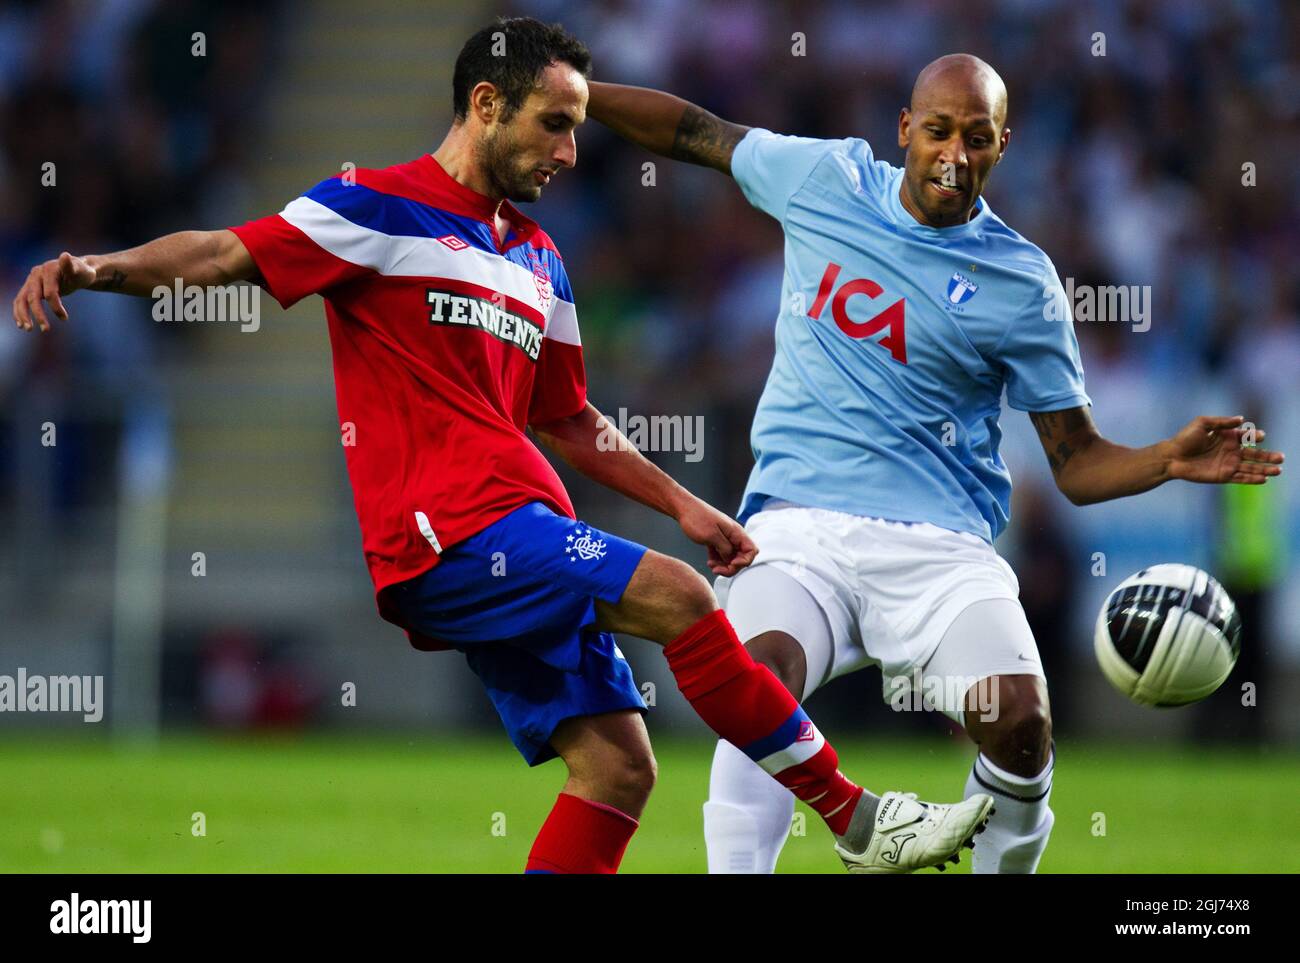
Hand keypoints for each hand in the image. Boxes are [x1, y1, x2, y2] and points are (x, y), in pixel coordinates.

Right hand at [12, 251, 96, 331]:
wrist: (76, 271)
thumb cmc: (81, 272)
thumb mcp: (81, 271)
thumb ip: (71, 266)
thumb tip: (65, 255)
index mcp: (48, 270)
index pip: (49, 292)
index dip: (56, 306)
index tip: (65, 319)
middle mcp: (36, 274)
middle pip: (33, 297)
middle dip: (38, 314)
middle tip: (46, 330)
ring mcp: (31, 281)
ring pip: (22, 299)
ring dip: (23, 315)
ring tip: (28, 329)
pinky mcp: (29, 288)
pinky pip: (20, 300)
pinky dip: (19, 312)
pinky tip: (21, 325)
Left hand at [675, 497, 757, 576]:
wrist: (683, 508)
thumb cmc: (696, 518)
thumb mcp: (711, 535)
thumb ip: (725, 548)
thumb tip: (732, 559)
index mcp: (736, 532)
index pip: (752, 550)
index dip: (744, 561)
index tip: (731, 564)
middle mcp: (733, 536)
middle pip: (742, 557)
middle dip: (732, 567)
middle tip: (717, 569)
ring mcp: (725, 538)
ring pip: (732, 558)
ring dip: (724, 565)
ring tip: (711, 565)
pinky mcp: (717, 540)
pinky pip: (722, 555)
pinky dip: (718, 561)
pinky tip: (709, 561)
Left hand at [1165, 415, 1283, 484]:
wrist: (1172, 457)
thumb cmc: (1185, 438)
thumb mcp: (1202, 424)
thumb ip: (1221, 422)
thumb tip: (1241, 418)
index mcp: (1229, 437)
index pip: (1248, 436)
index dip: (1256, 436)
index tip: (1260, 436)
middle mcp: (1232, 451)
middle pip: (1255, 454)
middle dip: (1268, 456)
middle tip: (1281, 458)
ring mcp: (1229, 464)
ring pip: (1251, 467)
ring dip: (1265, 469)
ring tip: (1278, 470)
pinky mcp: (1223, 476)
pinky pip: (1241, 478)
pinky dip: (1252, 479)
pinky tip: (1264, 479)